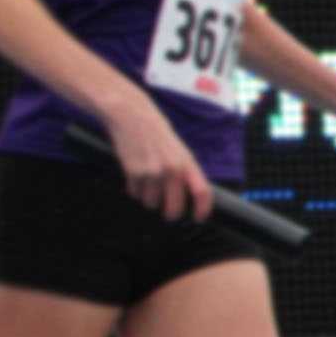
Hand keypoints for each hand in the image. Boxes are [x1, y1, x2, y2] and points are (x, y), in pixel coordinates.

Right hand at [103, 96, 208, 222]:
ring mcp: (152, 172)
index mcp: (187, 164)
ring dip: (149, 199)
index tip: (198, 218)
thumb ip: (187, 173)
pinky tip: (136, 175)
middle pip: (174, 208)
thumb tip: (193, 198)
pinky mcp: (134, 173)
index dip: (202, 210)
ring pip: (151, 203)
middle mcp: (172, 170)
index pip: (202, 193)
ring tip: (148, 182)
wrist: (133, 118)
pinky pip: (135, 194)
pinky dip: (135, 190)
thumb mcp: (180, 152)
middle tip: (168, 214)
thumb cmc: (158, 136)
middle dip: (171, 214)